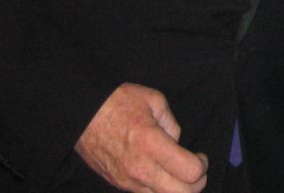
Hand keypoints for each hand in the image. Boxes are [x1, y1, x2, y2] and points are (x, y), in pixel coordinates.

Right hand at [75, 83, 208, 192]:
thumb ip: (171, 123)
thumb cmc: (118, 102)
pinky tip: (161, 176)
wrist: (81, 115)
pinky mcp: (118, 184)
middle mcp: (140, 167)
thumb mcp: (154, 100)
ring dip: (178, 190)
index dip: (202, 166)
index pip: (189, 171)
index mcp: (151, 143)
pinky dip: (159, 190)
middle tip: (195, 169)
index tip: (200, 156)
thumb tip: (176, 142)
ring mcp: (128, 180)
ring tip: (178, 173)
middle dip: (196, 184)